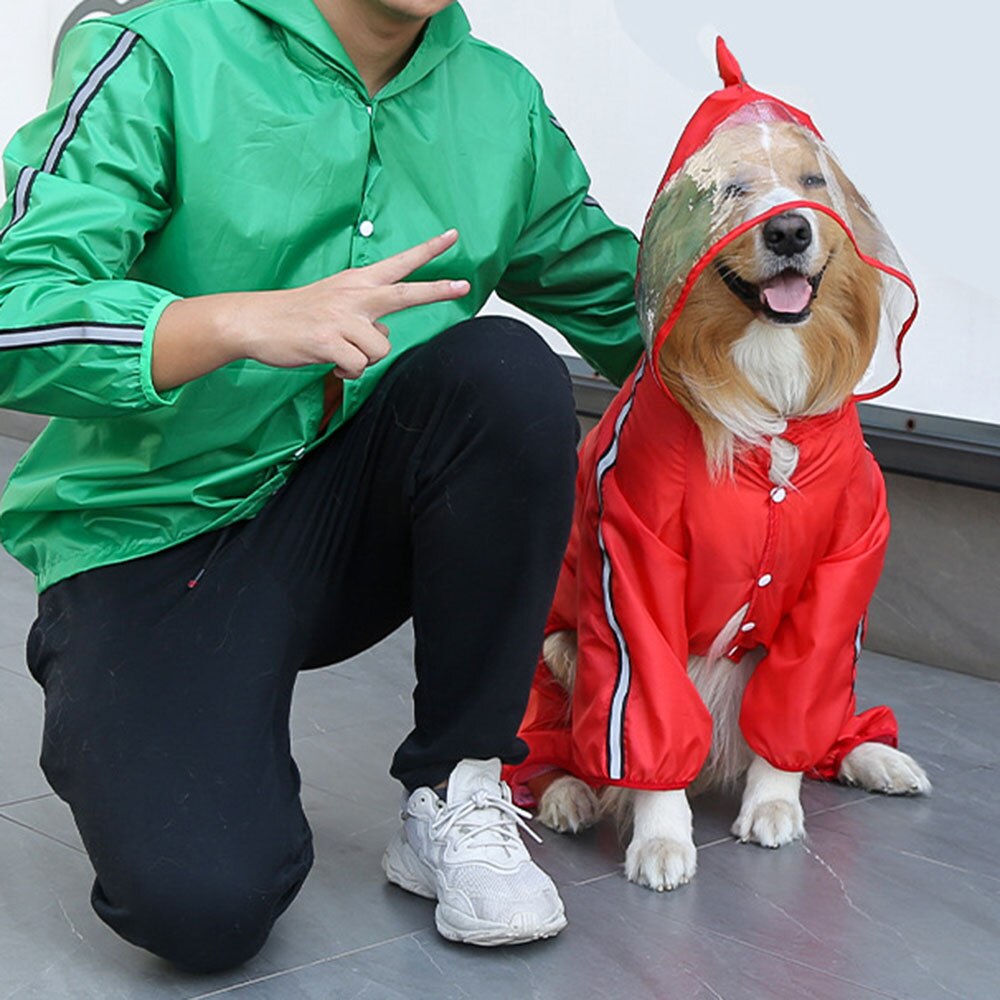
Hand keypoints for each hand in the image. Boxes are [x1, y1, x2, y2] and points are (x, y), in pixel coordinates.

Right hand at [152, 230, 469, 390]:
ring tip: (341, 354)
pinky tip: (332, 364)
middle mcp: (354, 296)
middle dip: (437, 290)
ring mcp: (342, 318)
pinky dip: (347, 373)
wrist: (255, 321)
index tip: (453, 237)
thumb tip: (383, 337)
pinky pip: (357, 367)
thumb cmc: (298, 315)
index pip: (399, 263)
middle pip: (406, 294)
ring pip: (379, 349)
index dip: (428, 251)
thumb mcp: (335, 304)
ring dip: (363, 360)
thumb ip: (365, 316)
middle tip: (463, 286)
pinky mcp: (329, 341)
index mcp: (356, 283)